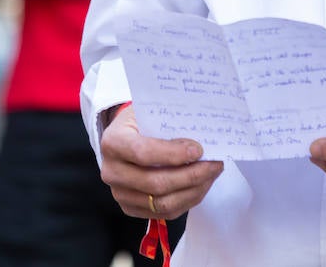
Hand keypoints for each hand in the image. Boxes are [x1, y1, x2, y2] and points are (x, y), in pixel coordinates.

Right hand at [99, 105, 223, 219]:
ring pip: (163, 203)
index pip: (143, 153)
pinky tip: (201, 185)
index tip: (198, 150)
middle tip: (214, 164)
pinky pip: (165, 213)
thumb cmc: (140, 121)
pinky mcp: (131, 208)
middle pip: (155, 183)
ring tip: (211, 175)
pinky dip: (188, 200)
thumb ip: (169, 123)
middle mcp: (111, 171)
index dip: (173, 154)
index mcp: (113, 142)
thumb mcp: (149, 112)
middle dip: (191, 176)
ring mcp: (120, 193)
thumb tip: (203, 137)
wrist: (124, 138)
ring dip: (194, 191)